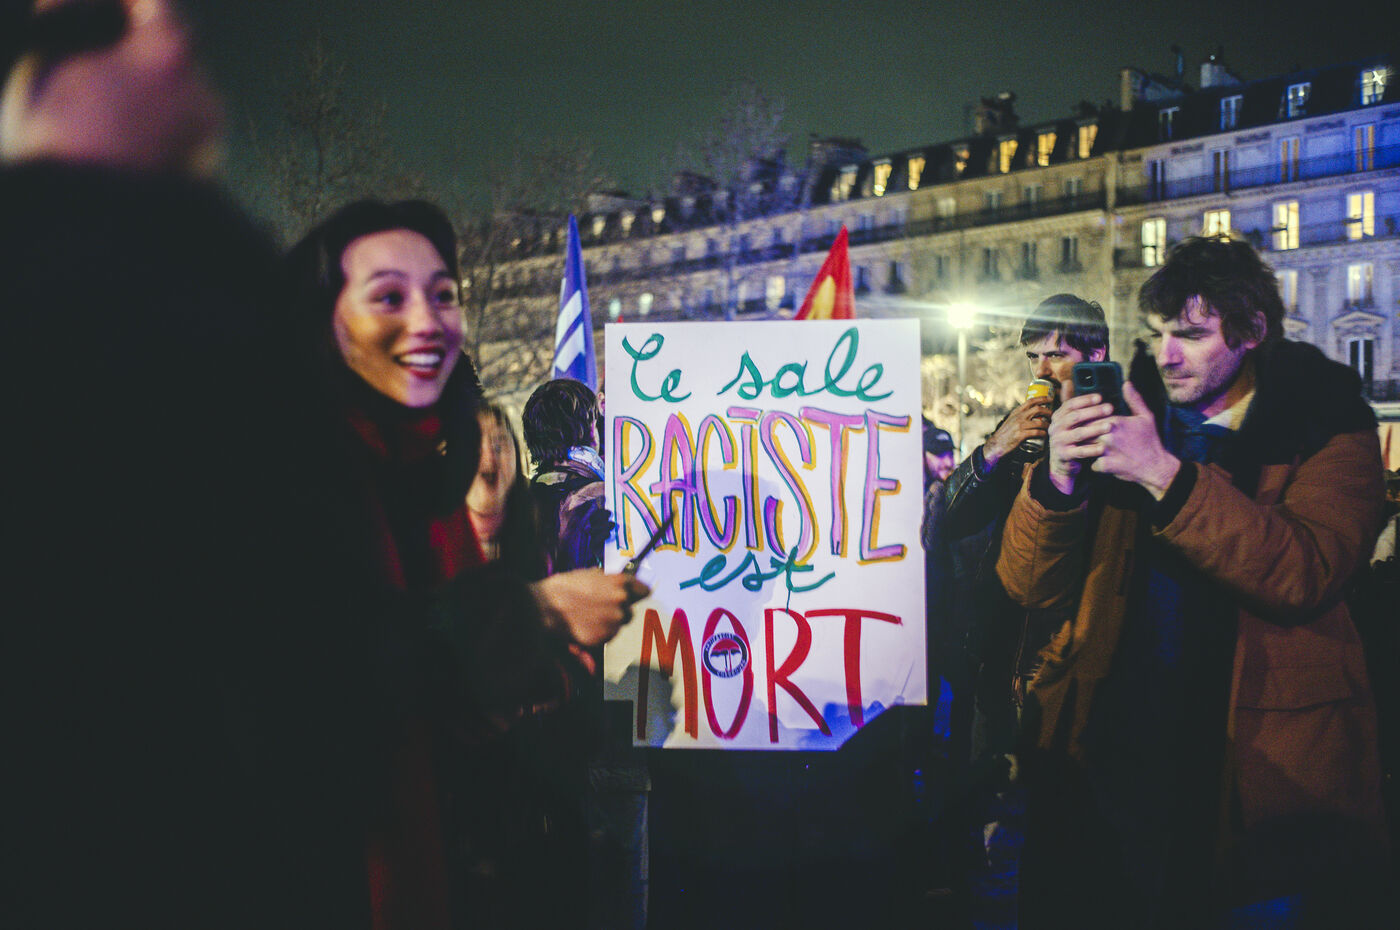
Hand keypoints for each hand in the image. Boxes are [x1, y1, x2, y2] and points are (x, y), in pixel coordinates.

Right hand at [532, 568, 649, 647]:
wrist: (545, 607)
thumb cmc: (564, 587)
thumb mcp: (590, 574)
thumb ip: (609, 580)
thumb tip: (619, 584)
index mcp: (620, 583)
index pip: (643, 590)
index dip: (637, 593)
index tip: (633, 596)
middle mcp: (621, 602)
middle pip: (630, 611)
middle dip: (618, 611)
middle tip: (599, 608)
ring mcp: (614, 622)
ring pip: (618, 625)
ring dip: (608, 623)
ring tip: (588, 617)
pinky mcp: (604, 638)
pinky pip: (607, 636)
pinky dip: (599, 634)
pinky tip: (584, 626)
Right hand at [983, 395, 1052, 467]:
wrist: (996, 444)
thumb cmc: (1005, 434)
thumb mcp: (1011, 420)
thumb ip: (1020, 416)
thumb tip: (1032, 414)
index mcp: (1016, 412)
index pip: (1031, 401)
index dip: (1042, 398)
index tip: (1050, 399)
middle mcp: (1018, 417)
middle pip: (1038, 409)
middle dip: (1048, 411)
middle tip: (1053, 415)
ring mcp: (1020, 426)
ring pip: (1040, 422)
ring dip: (1047, 424)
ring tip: (1050, 427)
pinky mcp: (1021, 435)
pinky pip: (1037, 432)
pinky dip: (1043, 433)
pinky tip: (1045, 434)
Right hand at [1045, 392, 1115, 494]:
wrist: (1062, 463)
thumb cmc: (1071, 437)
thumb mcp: (1069, 420)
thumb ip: (1070, 403)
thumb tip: (1067, 381)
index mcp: (1059, 416)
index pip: (1070, 404)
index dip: (1085, 399)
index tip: (1100, 396)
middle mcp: (1056, 427)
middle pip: (1075, 417)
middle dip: (1093, 412)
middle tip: (1110, 408)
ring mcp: (1058, 442)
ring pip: (1078, 433)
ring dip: (1094, 429)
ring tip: (1109, 426)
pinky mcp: (1063, 456)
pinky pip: (1079, 452)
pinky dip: (1091, 449)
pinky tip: (1103, 447)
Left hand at [1089, 383, 1180, 499]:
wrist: (1156, 466)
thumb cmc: (1150, 440)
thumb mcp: (1146, 416)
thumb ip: (1134, 400)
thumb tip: (1126, 384)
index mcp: (1114, 421)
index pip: (1089, 416)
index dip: (1088, 419)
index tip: (1089, 421)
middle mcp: (1107, 435)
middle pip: (1085, 431)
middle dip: (1085, 433)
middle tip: (1090, 435)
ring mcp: (1105, 451)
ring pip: (1085, 447)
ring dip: (1088, 448)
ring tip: (1094, 448)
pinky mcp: (1105, 466)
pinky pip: (1092, 463)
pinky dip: (1096, 464)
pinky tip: (1102, 461)